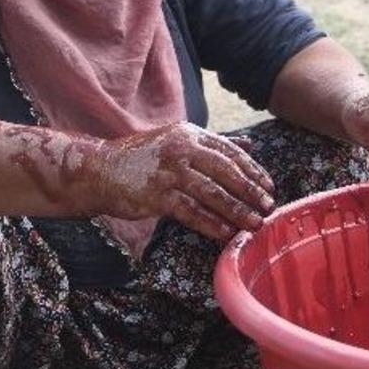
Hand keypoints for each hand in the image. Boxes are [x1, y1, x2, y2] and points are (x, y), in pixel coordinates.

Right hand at [83, 123, 275, 241]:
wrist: (100, 170)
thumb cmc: (142, 158)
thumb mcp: (178, 140)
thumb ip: (213, 144)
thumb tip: (249, 145)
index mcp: (190, 135)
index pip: (229, 152)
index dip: (252, 170)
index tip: (269, 186)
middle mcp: (181, 149)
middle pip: (225, 171)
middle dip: (250, 191)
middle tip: (268, 207)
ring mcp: (169, 172)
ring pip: (212, 193)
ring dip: (236, 211)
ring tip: (254, 224)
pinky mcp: (156, 195)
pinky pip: (190, 212)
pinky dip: (210, 223)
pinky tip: (225, 233)